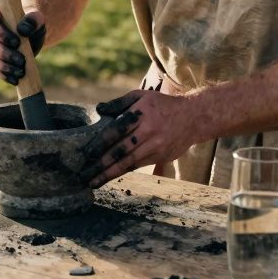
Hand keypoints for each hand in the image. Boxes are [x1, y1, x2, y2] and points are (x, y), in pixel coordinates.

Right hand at [0, 1, 45, 85]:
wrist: (27, 37)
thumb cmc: (31, 25)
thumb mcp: (37, 20)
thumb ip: (33, 20)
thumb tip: (22, 30)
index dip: (1, 34)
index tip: (17, 42)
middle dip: (5, 54)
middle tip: (21, 61)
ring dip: (4, 67)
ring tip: (20, 72)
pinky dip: (1, 74)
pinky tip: (14, 78)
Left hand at [79, 90, 199, 187]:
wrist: (193, 117)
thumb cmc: (162, 105)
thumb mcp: (141, 96)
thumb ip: (119, 103)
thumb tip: (99, 110)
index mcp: (141, 114)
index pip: (116, 130)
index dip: (100, 143)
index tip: (86, 153)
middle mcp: (148, 131)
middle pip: (121, 150)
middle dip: (101, 164)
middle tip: (84, 174)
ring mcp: (156, 146)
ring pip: (129, 162)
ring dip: (109, 173)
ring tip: (93, 182)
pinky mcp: (161, 156)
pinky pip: (138, 165)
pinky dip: (123, 171)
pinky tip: (111, 176)